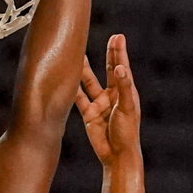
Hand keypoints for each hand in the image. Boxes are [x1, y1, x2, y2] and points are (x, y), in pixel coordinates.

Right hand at [75, 34, 140, 165]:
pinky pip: (78, 98)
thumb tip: (119, 67)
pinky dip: (71, 88)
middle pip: (108, 70)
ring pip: (89, 82)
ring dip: (83, 69)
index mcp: (125, 92)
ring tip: (78, 53)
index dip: (119, 51)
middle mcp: (112, 95)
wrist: (116, 155)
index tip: (118, 36)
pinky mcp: (89, 113)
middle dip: (108, 54)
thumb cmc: (127, 132)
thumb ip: (124, 87)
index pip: (121, 67)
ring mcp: (99, 103)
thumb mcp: (127, 108)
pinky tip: (65, 77)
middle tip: (109, 37)